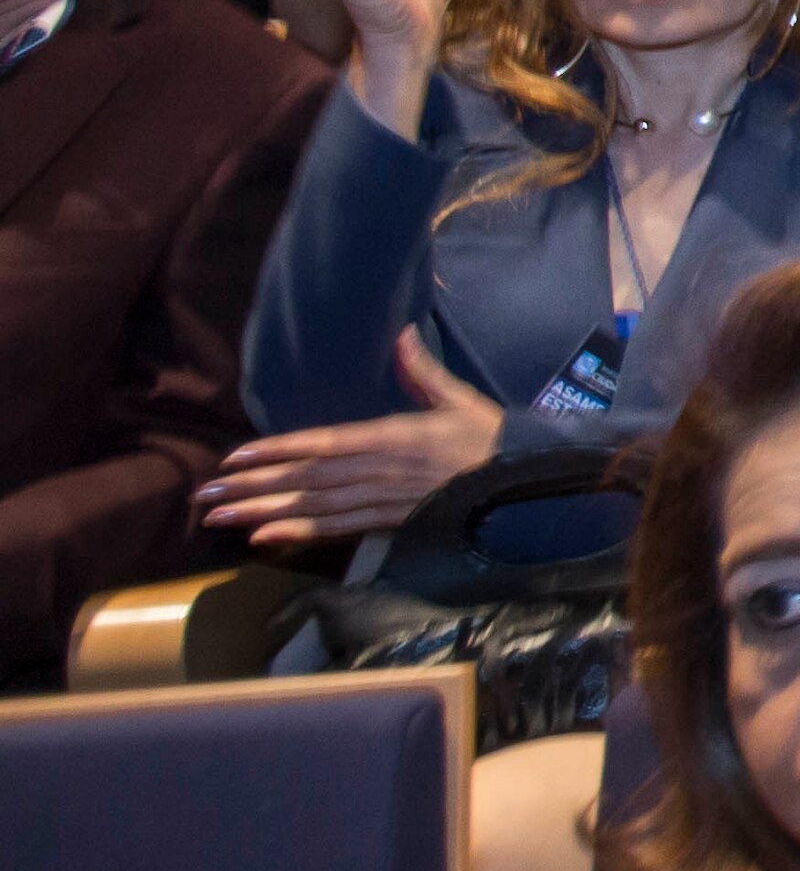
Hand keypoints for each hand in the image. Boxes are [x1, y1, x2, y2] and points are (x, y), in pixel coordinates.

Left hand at [198, 332, 504, 547]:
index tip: (234, 457)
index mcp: (393, 436)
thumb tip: (398, 332)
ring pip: (313, 507)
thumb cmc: (490, 436)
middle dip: (252, 487)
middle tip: (204, 494)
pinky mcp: (390, 521)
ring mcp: (383, 500)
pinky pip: (338, 529)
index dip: (277, 450)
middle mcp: (380, 471)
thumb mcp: (458, 398)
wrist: (524, 480)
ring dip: (262, 513)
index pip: (323, 444)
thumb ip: (422, 369)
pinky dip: (299, 535)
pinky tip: (264, 538)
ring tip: (219, 517)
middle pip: (306, 480)